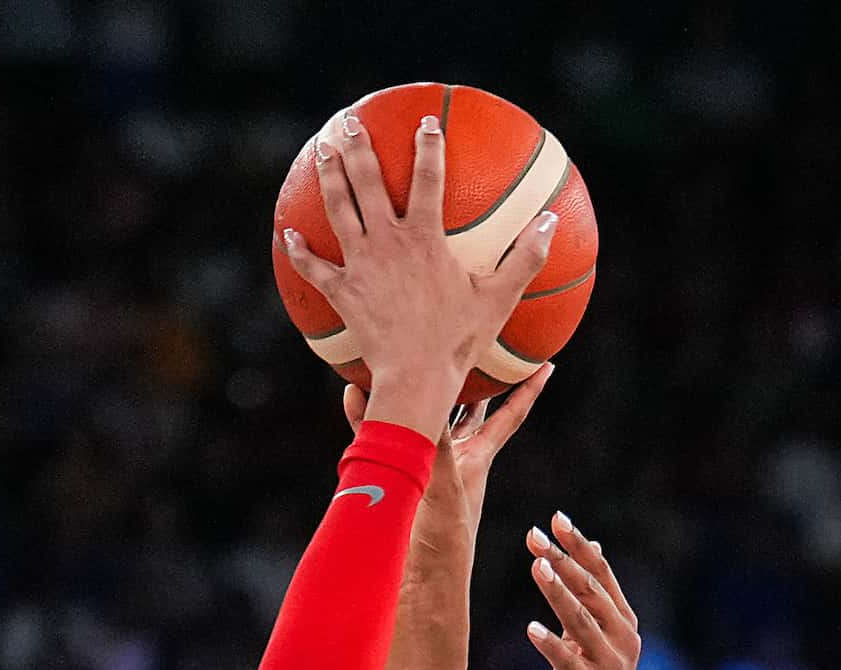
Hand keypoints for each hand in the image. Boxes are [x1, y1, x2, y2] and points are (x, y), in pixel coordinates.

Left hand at [285, 111, 556, 435]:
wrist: (416, 376)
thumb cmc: (458, 341)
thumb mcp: (499, 299)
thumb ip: (526, 257)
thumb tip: (552, 222)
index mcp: (425, 238)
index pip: (429, 179)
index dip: (428, 146)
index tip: (425, 122)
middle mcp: (387, 242)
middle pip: (368, 182)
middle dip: (359, 147)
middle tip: (351, 122)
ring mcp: (360, 265)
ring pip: (338, 210)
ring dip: (329, 177)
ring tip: (323, 151)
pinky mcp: (342, 292)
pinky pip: (315, 268)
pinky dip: (300, 251)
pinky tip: (288, 236)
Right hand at [345, 359, 552, 561]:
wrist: (416, 581)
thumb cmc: (442, 540)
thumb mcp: (444, 482)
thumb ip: (433, 438)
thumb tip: (423, 392)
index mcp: (477, 459)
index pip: (511, 414)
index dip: (529, 387)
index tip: (548, 361)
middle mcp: (452, 457)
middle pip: (468, 404)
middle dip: (473, 375)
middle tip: (477, 340)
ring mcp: (422, 465)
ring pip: (424, 414)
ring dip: (418, 387)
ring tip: (416, 352)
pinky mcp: (393, 475)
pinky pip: (382, 434)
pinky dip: (367, 413)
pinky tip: (353, 392)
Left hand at [523, 513, 642, 669]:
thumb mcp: (590, 640)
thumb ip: (590, 598)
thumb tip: (592, 547)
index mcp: (623, 622)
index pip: (601, 574)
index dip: (578, 545)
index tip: (555, 518)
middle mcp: (623, 639)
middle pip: (591, 590)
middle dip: (563, 560)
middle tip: (534, 535)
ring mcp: (610, 665)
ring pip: (582, 620)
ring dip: (558, 592)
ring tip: (536, 566)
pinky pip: (567, 662)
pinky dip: (549, 644)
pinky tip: (530, 627)